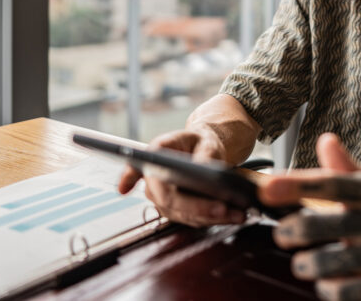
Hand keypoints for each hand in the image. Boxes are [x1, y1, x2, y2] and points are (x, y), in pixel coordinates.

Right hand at [116, 128, 245, 227]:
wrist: (205, 150)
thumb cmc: (201, 142)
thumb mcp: (207, 140)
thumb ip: (205, 152)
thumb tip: (204, 169)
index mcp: (156, 153)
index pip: (138, 167)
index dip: (128, 178)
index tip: (123, 188)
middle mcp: (153, 178)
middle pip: (168, 199)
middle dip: (196, 207)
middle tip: (222, 208)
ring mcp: (163, 197)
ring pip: (182, 214)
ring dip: (210, 217)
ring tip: (237, 213)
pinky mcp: (176, 210)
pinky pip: (192, 219)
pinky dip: (213, 219)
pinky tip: (233, 216)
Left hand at [259, 134, 360, 300]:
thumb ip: (346, 169)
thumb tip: (325, 139)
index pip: (331, 184)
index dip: (297, 185)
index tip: (267, 187)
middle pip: (324, 223)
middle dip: (293, 230)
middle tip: (283, 233)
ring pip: (329, 263)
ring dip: (305, 265)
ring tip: (302, 263)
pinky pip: (346, 293)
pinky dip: (328, 288)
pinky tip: (327, 282)